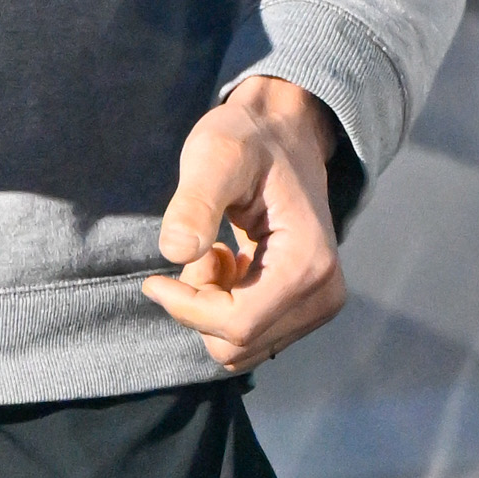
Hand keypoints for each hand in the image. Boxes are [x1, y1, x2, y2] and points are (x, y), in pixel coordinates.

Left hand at [139, 76, 347, 370]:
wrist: (284, 132)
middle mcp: (323, 295)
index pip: (238, 325)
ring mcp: (319, 304)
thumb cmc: (247, 139)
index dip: (188, 310)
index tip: (154, 279)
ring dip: (212, 306)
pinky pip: (251, 334)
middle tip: (200, 251)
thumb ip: (194, 203)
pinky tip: (228, 260)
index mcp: (307, 264)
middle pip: (239, 344)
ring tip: (215, 251)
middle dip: (201, 306)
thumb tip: (174, 252)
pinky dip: (225, 307)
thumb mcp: (214, 156)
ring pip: (242, 345)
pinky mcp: (306, 306)